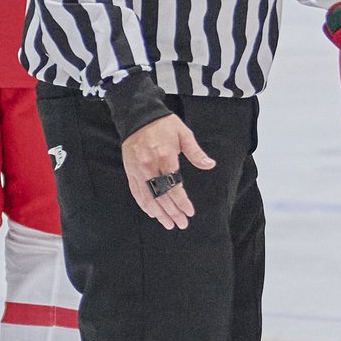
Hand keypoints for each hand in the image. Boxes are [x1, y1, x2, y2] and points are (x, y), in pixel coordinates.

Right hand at [123, 113, 212, 229]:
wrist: (138, 116)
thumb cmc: (164, 125)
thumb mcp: (183, 134)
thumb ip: (195, 152)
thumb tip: (210, 164)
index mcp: (165, 157)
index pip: (174, 187)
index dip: (182, 202)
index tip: (189, 212)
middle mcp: (149, 167)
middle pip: (161, 197)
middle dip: (172, 213)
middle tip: (181, 224)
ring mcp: (138, 171)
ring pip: (148, 198)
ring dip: (159, 214)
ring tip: (168, 224)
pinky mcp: (130, 172)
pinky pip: (137, 192)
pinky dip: (144, 205)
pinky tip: (152, 213)